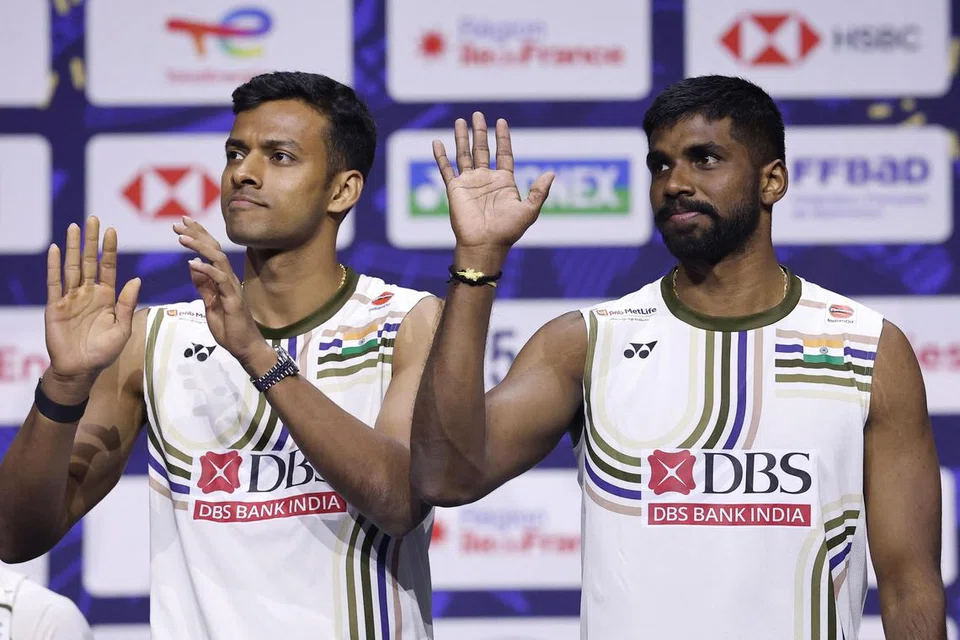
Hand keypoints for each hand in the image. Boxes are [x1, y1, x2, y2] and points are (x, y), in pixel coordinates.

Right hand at [45, 217, 140, 393]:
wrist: (81, 369)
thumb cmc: (104, 352)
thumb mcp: (122, 328)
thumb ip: (127, 304)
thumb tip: (136, 279)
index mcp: (107, 297)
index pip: (108, 267)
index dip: (109, 249)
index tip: (112, 230)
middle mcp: (88, 293)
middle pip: (89, 261)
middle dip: (91, 241)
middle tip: (93, 219)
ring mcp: (71, 298)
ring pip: (72, 267)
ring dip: (73, 247)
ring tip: (74, 227)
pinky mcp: (55, 306)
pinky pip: (54, 282)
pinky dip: (54, 266)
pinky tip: (56, 249)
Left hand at [173, 216, 269, 371]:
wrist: (245, 347)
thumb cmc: (230, 328)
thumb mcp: (209, 304)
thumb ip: (203, 286)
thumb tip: (192, 266)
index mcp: (222, 279)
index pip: (210, 252)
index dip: (198, 236)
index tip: (182, 224)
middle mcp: (229, 278)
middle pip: (214, 249)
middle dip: (197, 233)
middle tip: (180, 221)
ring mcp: (232, 287)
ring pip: (217, 259)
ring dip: (199, 246)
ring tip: (181, 237)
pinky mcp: (233, 299)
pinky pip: (220, 279)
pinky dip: (206, 269)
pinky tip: (192, 263)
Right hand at [433, 113, 553, 253]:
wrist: (485, 245)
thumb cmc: (508, 231)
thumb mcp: (529, 211)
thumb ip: (539, 192)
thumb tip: (551, 173)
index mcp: (504, 182)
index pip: (503, 154)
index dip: (503, 138)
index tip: (502, 122)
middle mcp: (486, 180)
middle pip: (483, 150)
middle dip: (481, 132)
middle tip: (478, 114)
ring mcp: (470, 183)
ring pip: (464, 155)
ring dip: (462, 138)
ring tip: (460, 121)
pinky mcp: (455, 190)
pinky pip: (446, 169)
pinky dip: (440, 156)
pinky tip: (437, 142)